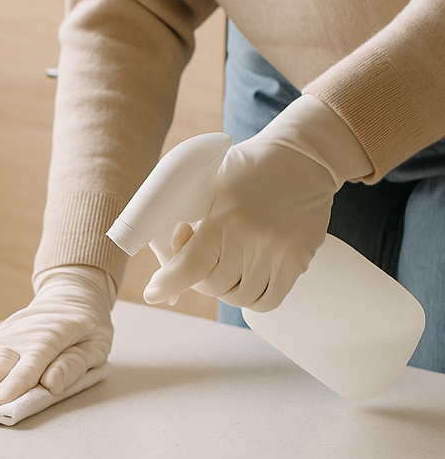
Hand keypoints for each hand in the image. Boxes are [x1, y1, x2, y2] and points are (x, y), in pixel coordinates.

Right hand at [0, 266, 115, 405]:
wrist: (69, 296)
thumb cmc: (86, 327)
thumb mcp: (95, 345)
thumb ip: (73, 365)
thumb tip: (52, 384)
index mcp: (50, 338)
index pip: (32, 362)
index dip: (16, 381)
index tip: (1, 400)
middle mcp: (19, 339)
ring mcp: (0, 341)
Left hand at [144, 95, 371, 310]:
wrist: (305, 156)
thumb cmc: (248, 169)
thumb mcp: (210, 180)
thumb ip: (186, 216)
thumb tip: (167, 264)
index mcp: (224, 217)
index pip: (189, 267)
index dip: (167, 285)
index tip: (153, 293)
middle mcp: (252, 237)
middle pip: (212, 286)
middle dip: (201, 278)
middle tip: (205, 261)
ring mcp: (278, 251)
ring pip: (239, 298)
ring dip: (227, 290)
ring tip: (229, 266)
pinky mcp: (299, 259)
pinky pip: (267, 301)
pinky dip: (253, 299)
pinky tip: (248, 281)